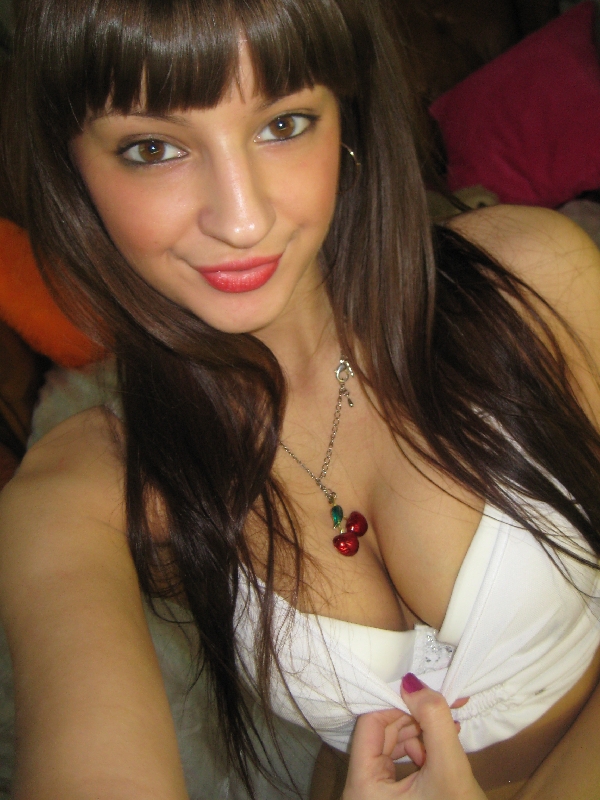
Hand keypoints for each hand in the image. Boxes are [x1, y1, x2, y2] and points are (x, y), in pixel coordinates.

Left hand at [342, 673, 485, 799]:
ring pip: (392, 745)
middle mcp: (359, 790)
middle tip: (445, 707)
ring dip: (421, 733)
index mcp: (360, 787)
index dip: (398, 704)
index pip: (370, 723)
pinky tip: (444, 747)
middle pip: (381, 733)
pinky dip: (422, 750)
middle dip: (415, 718)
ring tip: (449, 731)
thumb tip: (413, 681)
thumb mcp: (449, 769)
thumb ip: (433, 720)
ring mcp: (374, 795)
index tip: (427, 695)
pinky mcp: (389, 798)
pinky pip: (399, 761)